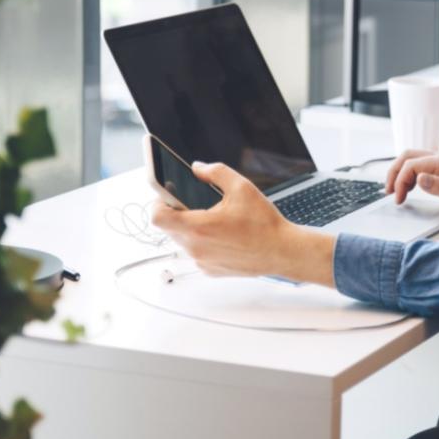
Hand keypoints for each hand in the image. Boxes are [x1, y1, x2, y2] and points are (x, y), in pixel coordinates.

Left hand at [151, 162, 335, 284]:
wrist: (282, 251)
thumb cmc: (264, 224)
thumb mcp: (242, 187)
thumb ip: (215, 171)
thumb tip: (198, 167)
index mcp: (199, 227)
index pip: (157, 216)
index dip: (157, 202)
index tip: (166, 194)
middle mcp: (196, 248)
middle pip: (169, 227)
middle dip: (177, 212)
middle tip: (195, 202)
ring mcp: (202, 262)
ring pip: (182, 240)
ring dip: (190, 227)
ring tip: (214, 219)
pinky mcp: (209, 270)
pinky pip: (196, 252)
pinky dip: (202, 242)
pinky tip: (223, 235)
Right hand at [384, 150, 438, 217]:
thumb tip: (418, 179)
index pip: (412, 165)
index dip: (400, 181)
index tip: (399, 199)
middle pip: (408, 156)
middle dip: (394, 172)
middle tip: (389, 192)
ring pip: (413, 159)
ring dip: (400, 173)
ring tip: (396, 192)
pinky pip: (421, 164)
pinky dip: (410, 174)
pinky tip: (409, 187)